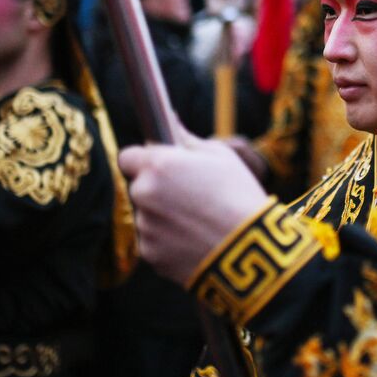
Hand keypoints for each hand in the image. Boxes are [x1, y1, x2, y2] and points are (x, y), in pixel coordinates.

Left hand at [119, 133, 270, 287]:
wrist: (249, 250)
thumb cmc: (239, 196)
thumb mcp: (220, 156)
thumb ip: (187, 139)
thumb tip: (170, 121)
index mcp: (158, 165)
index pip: (127, 157)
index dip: (143, 161)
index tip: (160, 166)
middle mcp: (144, 194)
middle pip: (139, 187)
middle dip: (157, 189)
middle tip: (190, 196)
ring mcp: (145, 227)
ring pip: (147, 216)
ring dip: (164, 216)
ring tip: (199, 222)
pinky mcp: (150, 254)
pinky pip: (155, 242)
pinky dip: (169, 242)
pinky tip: (196, 240)